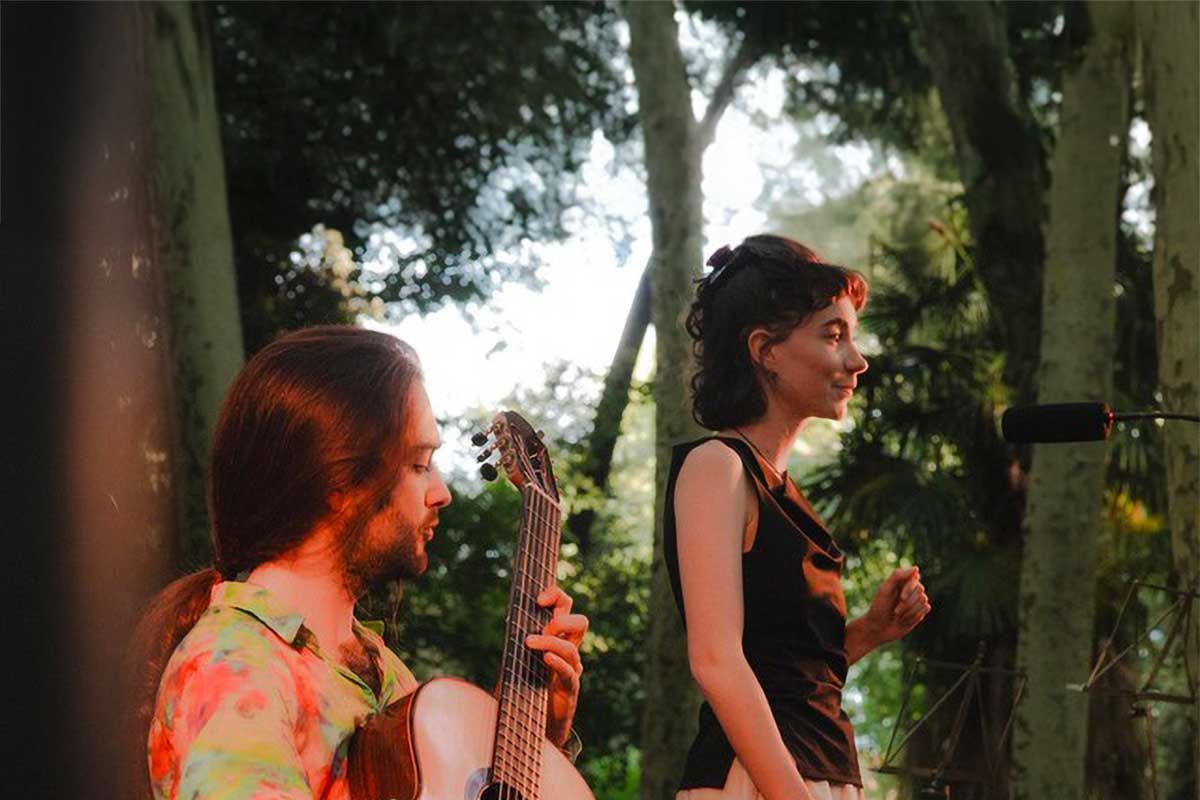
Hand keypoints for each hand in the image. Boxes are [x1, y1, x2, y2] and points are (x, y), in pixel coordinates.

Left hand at [524, 585, 586, 746]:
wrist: (531, 726)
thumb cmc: (523, 687)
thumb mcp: (517, 657)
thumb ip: (517, 638)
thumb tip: (509, 613)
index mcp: (557, 637)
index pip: (565, 607)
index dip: (556, 596)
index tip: (538, 598)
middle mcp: (569, 651)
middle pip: (581, 623)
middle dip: (562, 618)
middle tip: (542, 628)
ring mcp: (571, 670)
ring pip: (572, 648)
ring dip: (551, 641)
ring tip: (529, 643)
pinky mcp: (569, 690)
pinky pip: (569, 673)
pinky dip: (558, 662)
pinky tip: (546, 658)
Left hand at [864, 566, 930, 646]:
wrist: (878, 628)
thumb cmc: (879, 607)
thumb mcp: (885, 589)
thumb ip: (898, 576)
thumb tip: (916, 568)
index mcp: (901, 581)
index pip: (914, 578)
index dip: (909, 588)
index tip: (901, 598)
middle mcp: (910, 589)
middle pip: (920, 590)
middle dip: (908, 603)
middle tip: (895, 611)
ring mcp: (916, 600)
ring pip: (923, 600)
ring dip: (909, 611)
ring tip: (897, 616)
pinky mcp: (920, 611)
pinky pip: (926, 608)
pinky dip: (915, 615)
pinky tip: (905, 620)